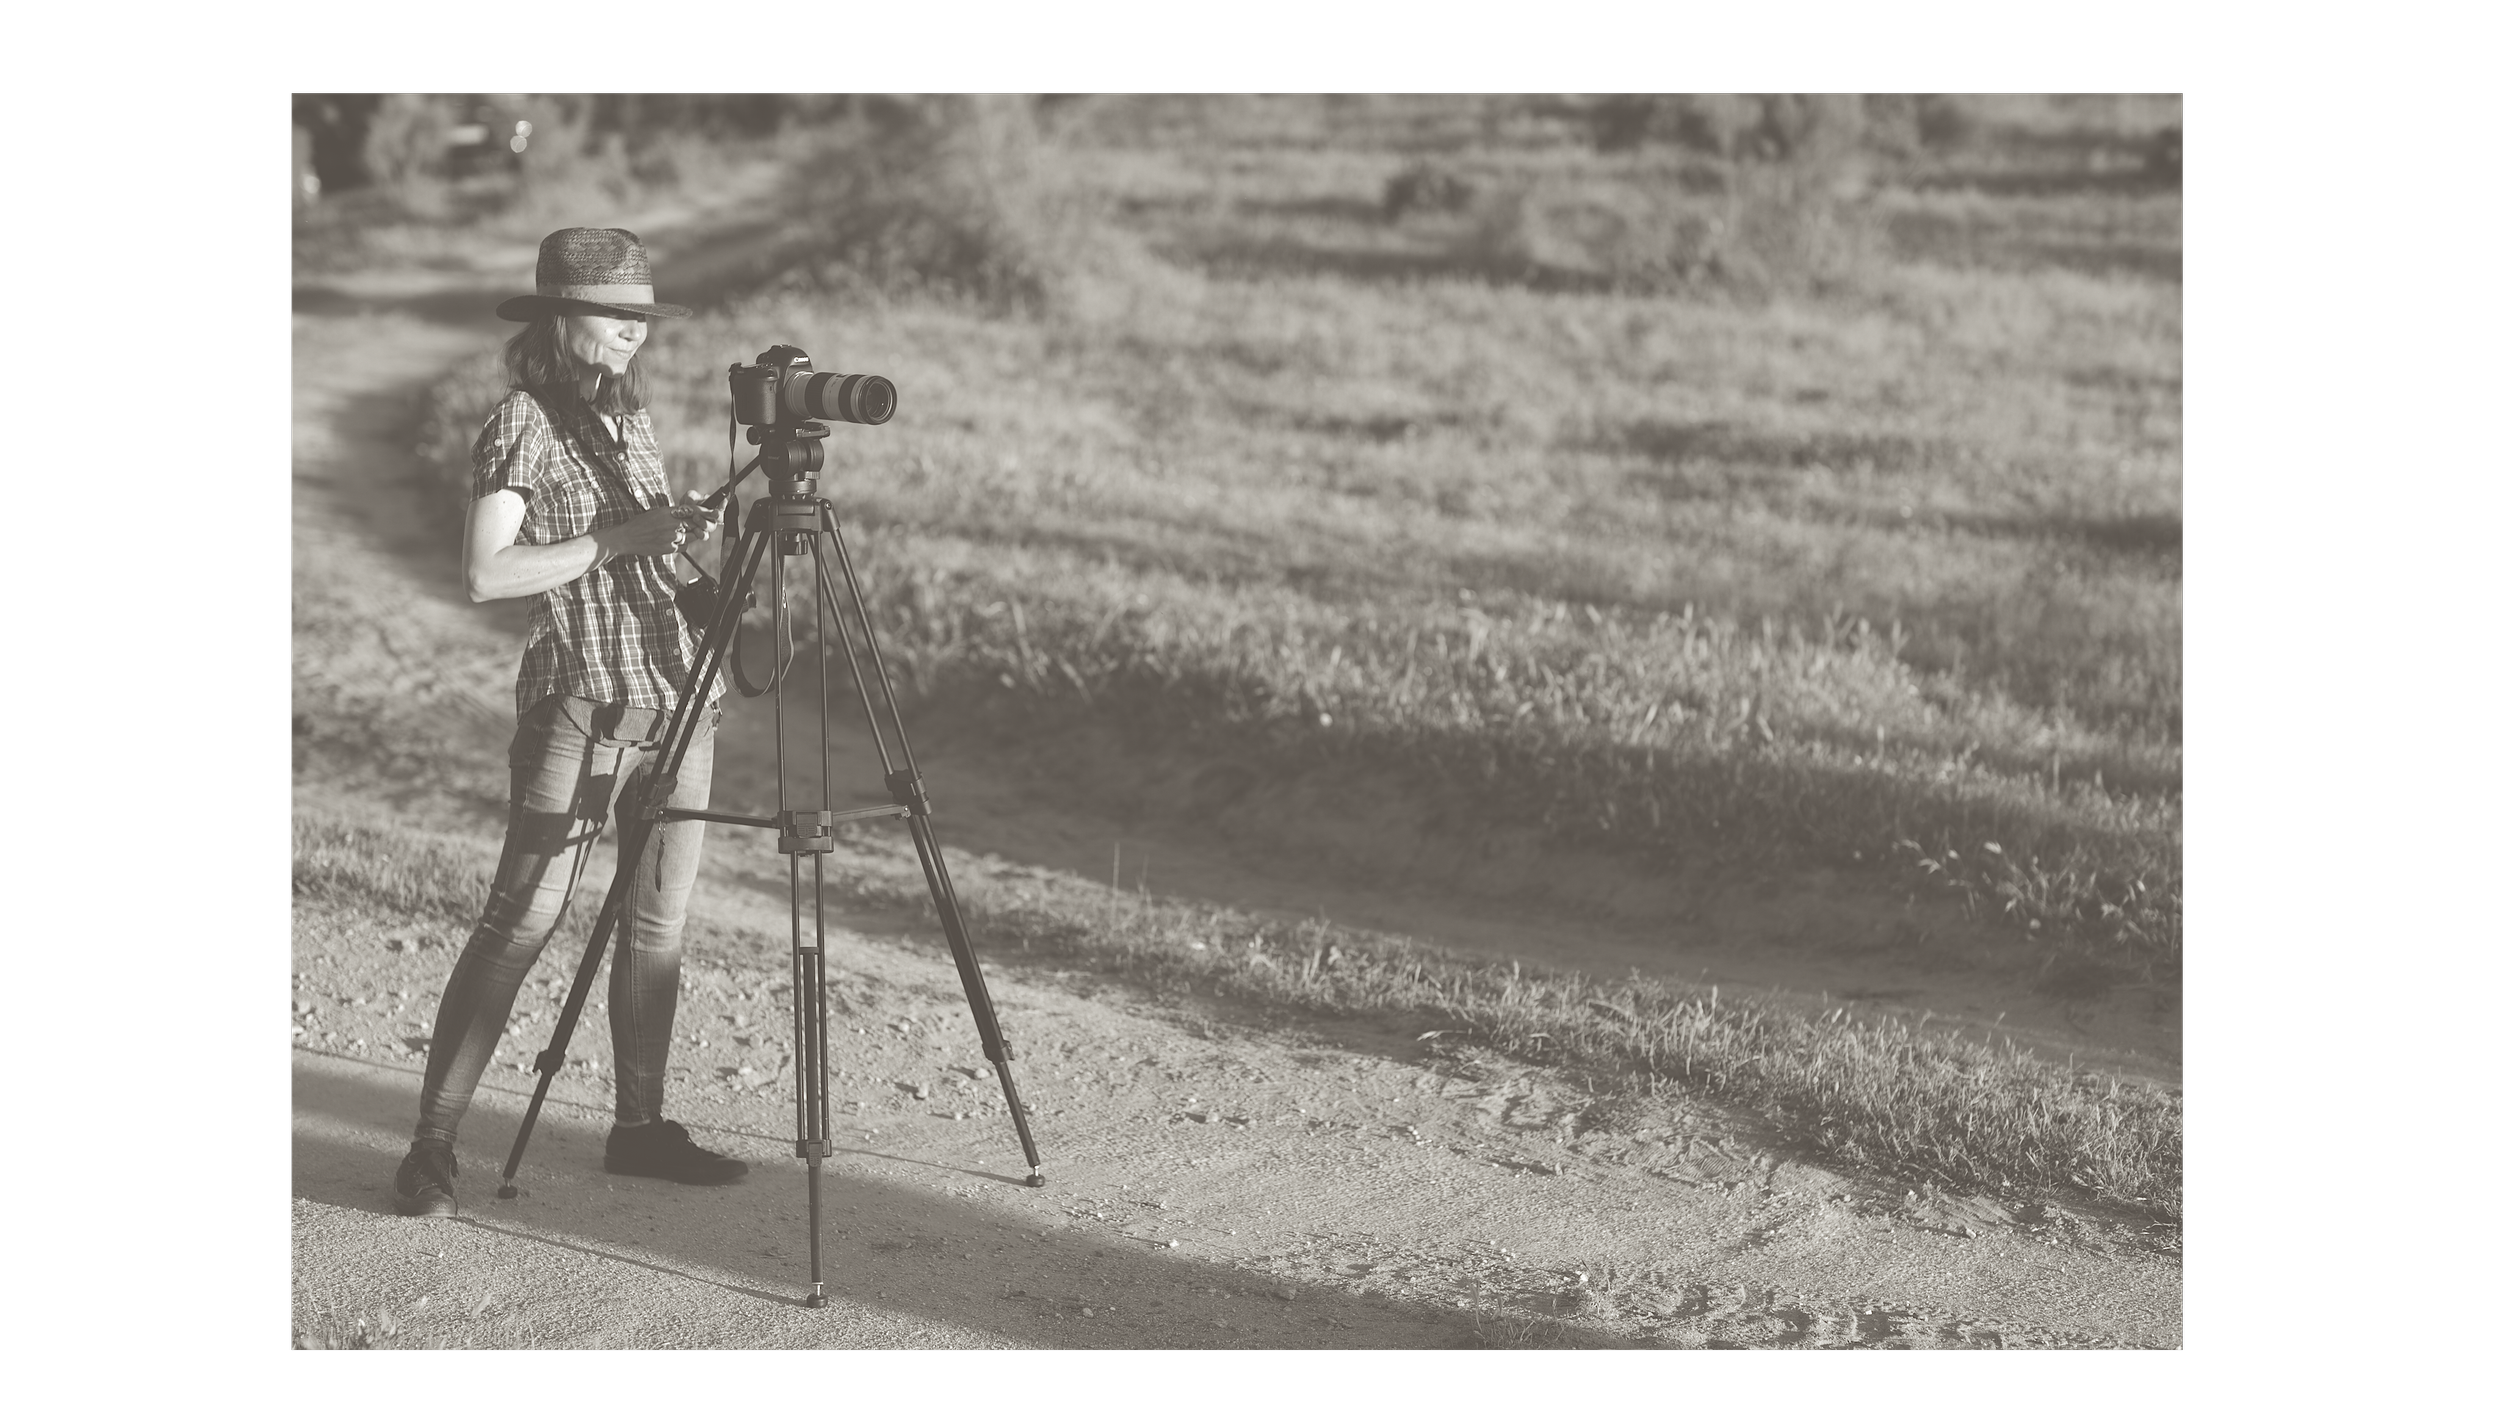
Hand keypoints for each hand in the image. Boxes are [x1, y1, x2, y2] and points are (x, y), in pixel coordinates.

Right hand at [597, 498, 714, 559]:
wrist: (627, 537)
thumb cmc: (640, 524)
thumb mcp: (657, 513)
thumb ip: (673, 513)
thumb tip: (688, 514)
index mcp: (669, 512)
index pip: (693, 510)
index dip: (704, 512)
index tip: (713, 512)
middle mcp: (672, 523)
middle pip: (695, 525)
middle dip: (696, 526)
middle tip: (691, 527)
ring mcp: (671, 537)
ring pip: (690, 537)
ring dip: (686, 537)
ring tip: (672, 535)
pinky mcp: (669, 548)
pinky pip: (683, 547)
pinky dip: (680, 545)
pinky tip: (668, 542)